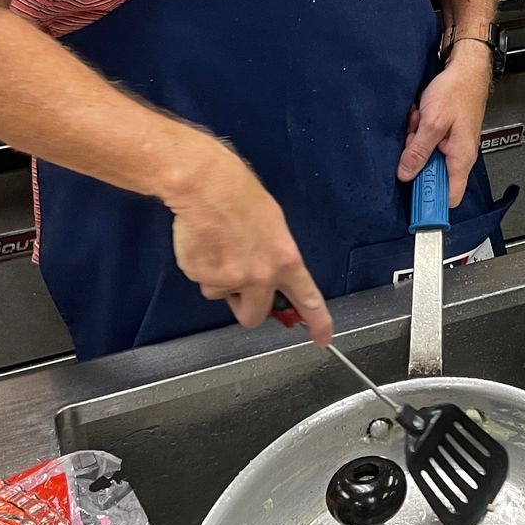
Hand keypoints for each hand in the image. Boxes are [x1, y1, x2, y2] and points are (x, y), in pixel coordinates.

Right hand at [164, 134, 332, 345]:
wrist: (207, 186)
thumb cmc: (241, 197)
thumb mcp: (274, 226)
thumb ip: (275, 258)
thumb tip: (271, 277)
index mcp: (285, 260)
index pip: (307, 299)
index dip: (317, 322)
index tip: (322, 339)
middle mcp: (260, 276)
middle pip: (254, 316)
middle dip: (246, 306)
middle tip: (240, 284)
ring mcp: (231, 279)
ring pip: (224, 295)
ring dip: (221, 280)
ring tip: (220, 246)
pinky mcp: (204, 278)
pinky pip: (203, 282)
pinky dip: (203, 268)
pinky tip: (205, 244)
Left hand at [399, 41, 490, 203]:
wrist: (466, 67)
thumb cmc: (458, 90)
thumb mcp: (432, 122)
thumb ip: (418, 151)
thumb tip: (405, 174)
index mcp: (461, 157)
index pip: (451, 197)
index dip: (432, 203)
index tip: (415, 202)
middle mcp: (459, 155)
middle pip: (432, 176)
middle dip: (416, 162)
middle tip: (412, 144)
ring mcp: (451, 145)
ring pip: (426, 157)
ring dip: (416, 143)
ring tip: (418, 123)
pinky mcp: (445, 134)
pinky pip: (426, 143)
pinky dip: (419, 132)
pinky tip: (420, 117)